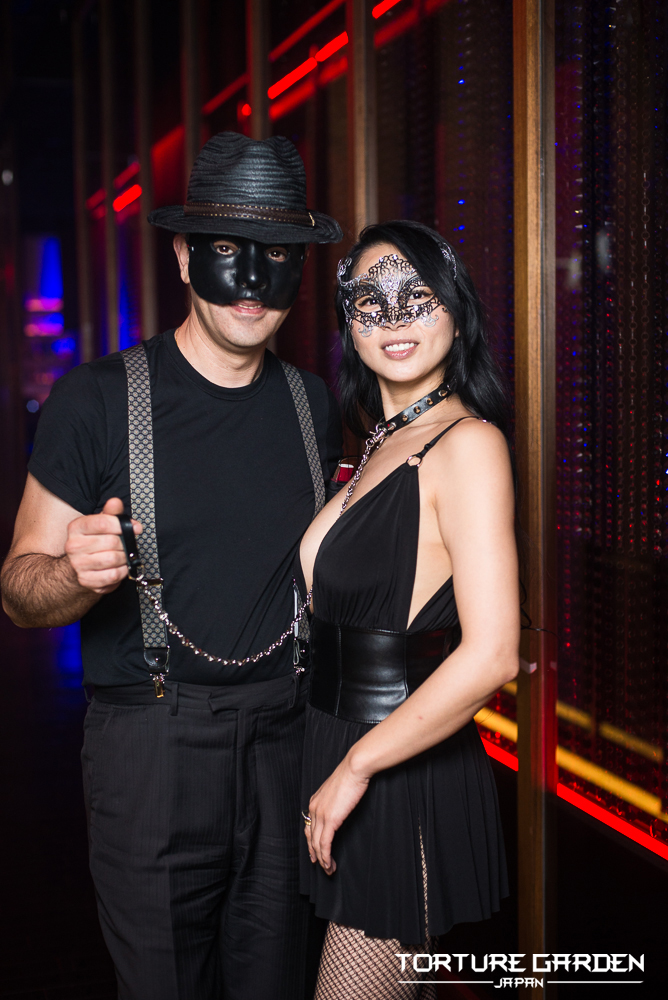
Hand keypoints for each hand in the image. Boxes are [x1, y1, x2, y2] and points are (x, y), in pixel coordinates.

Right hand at [64, 497, 141, 594]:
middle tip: (126, 546)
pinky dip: (121, 571)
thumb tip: (115, 502)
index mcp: (77, 527)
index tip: (136, 528)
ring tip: (122, 556)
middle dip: (125, 544)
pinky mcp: (86, 580)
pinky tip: (118, 567)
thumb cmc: (94, 542)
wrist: (79, 567)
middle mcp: (73, 546)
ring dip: (124, 558)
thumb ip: (111, 513)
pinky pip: (113, 575)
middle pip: (112, 542)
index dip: (123, 525)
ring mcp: (78, 564)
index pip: (103, 522)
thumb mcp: (102, 523)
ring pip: (113, 559)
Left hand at [305, 754, 369, 874]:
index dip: (311, 842)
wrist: (354, 768)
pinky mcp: (330, 820)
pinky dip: (326, 857)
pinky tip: (329, 864)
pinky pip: (325, 843)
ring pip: (317, 844)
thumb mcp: (337, 789)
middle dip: (315, 854)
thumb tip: (339, 808)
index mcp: (314, 801)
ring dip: (322, 860)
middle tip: (322, 866)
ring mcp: (320, 815)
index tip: (315, 854)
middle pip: (310, 837)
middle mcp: (314, 808)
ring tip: (329, 869)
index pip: (309, 827)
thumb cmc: (350, 776)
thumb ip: (334, 801)